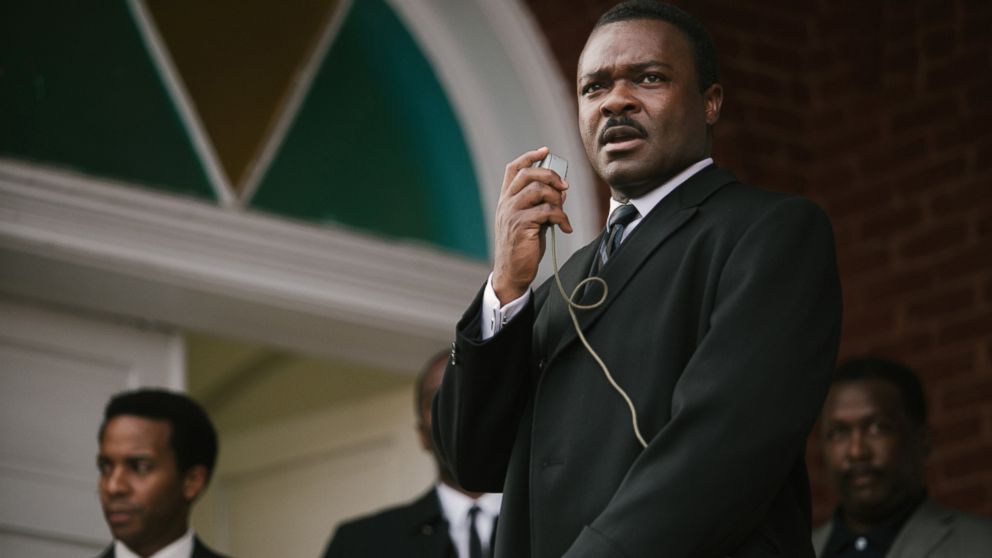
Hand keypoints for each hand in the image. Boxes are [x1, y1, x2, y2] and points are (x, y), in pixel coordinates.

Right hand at [492, 147, 571, 303]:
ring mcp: (512, 213)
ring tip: (562, 214)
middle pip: (528, 174)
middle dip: (551, 176)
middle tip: (564, 187)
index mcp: (506, 200)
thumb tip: (562, 191)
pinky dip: (561, 218)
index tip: (545, 151)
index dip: (529, 156)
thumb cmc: (522, 247)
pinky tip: (565, 228)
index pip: (513, 169)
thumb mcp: (532, 222)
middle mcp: (506, 203)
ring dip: (557, 199)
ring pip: (539, 190)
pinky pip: (547, 211)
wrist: (512, 272)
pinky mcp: (521, 225)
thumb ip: (542, 204)